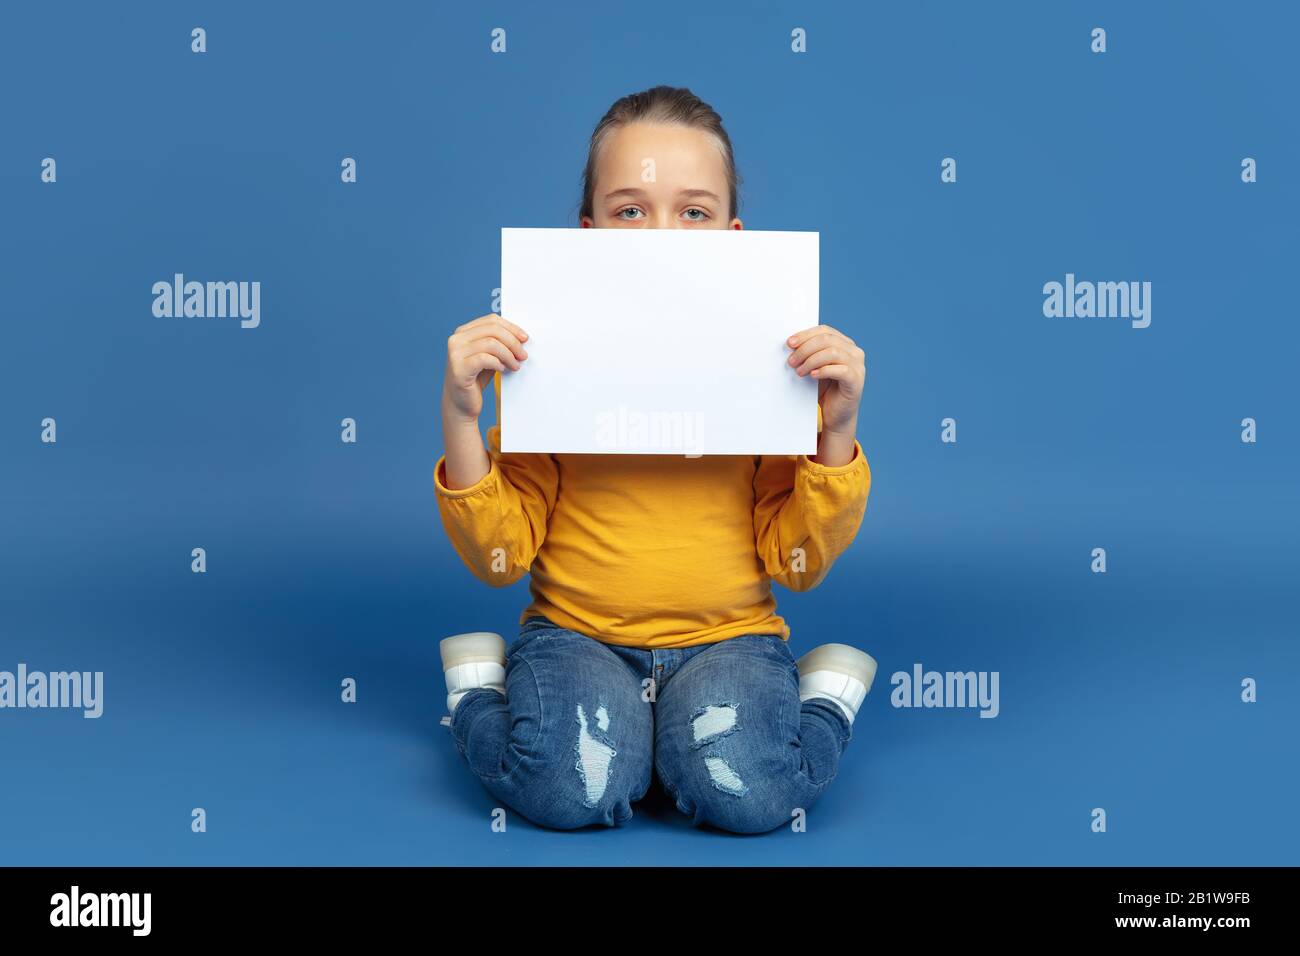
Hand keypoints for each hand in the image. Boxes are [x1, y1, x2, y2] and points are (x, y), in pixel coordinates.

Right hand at [442, 314, 528, 424]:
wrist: (461, 404)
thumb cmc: (476, 379)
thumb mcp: (489, 356)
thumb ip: (499, 344)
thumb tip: (521, 337)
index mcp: (463, 332)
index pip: (491, 320)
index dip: (511, 328)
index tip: (525, 339)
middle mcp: (456, 339)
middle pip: (493, 330)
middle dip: (513, 342)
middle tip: (523, 355)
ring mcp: (455, 353)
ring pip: (491, 344)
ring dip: (508, 355)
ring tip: (515, 366)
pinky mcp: (459, 368)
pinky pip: (485, 359)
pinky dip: (498, 363)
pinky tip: (502, 369)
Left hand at [785, 324, 865, 438]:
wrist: (835, 416)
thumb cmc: (824, 390)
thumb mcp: (815, 367)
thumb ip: (809, 353)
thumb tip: (791, 344)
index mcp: (844, 344)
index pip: (825, 331)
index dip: (805, 335)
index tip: (789, 343)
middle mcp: (854, 352)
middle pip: (827, 339)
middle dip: (805, 348)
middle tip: (791, 361)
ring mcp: (858, 366)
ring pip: (833, 352)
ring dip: (811, 360)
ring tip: (799, 371)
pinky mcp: (856, 380)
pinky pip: (840, 370)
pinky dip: (824, 371)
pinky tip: (812, 375)